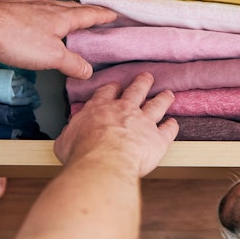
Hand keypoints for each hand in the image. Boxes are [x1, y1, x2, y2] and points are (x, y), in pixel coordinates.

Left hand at [0, 0, 114, 79]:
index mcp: (63, 17)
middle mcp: (49, 7)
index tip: (113, 14)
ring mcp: (32, 7)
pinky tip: (41, 22)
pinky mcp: (16, 10)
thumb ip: (72, 64)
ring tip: (72, 19)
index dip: (103, 15)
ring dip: (68, 13)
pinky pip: (40, 11)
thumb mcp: (52, 57)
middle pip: (74, 8)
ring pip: (56, 8)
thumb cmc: (16, 37)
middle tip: (97, 15)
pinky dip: (48, 15)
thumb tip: (87, 70)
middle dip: (88, 12)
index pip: (90, 15)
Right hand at [55, 73, 178, 177]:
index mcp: (100, 108)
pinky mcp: (158, 139)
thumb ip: (70, 134)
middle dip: (142, 82)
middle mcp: (124, 110)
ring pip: (157, 104)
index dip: (113, 88)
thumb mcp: (65, 140)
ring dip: (163, 98)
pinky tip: (174, 124)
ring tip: (168, 94)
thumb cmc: (83, 152)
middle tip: (146, 77)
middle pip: (136, 90)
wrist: (105, 161)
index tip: (116, 87)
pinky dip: (172, 126)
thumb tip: (66, 137)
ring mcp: (144, 122)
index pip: (108, 91)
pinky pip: (169, 129)